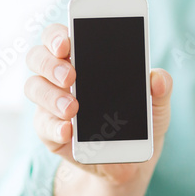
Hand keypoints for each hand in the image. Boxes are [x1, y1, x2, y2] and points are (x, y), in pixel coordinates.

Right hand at [24, 23, 172, 186]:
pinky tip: (68, 131)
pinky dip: (54, 127)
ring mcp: (51, 104)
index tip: (66, 43)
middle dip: (50, 63)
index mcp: (84, 59)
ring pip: (34, 88)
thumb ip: (160, 88)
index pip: (60, 37)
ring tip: (73, 108)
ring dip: (51, 96)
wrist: (130, 159)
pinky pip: (43, 126)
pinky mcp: (50, 132)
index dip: (57, 36)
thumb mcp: (156, 104)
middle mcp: (60, 77)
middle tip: (70, 76)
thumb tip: (158, 78)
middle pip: (38, 57)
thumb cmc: (139, 121)